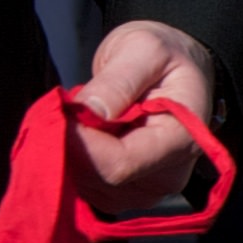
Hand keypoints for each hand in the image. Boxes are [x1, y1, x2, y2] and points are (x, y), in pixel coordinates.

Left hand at [73, 19, 216, 205]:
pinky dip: (74, 162)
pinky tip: (81, 134)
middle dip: (73, 145)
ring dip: (71, 153)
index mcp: (181, 140)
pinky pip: (88, 189)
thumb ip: (118, 82)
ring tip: (80, 117)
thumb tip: (89, 112)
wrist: (174, 70)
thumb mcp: (145, 49)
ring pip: (89, 187)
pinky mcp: (127, 194)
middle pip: (101, 179)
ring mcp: (147, 191)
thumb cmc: (165, 56)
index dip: (81, 142)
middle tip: (66, 109)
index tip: (61, 112)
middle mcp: (168, 176)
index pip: (119, 162)